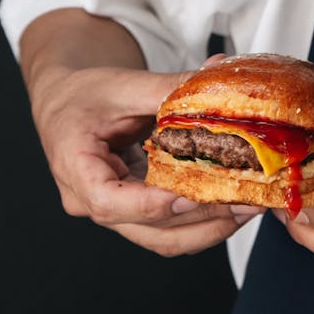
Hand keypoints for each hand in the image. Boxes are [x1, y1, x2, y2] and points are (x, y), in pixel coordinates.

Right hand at [31, 54, 261, 254]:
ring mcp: (112, 211)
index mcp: (75, 168)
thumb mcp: (123, 85)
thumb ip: (168, 87)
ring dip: (208, 227)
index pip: (110, 202)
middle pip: (146, 229)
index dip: (154, 205)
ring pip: (161, 237)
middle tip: (246, 202)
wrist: (65, 102)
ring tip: (249, 206)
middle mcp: (89, 202)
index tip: (194, 194)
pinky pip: (167, 226)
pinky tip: (231, 203)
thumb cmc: (83, 94)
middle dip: (201, 220)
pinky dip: (200, 219)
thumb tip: (216, 76)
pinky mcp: (133, 210)